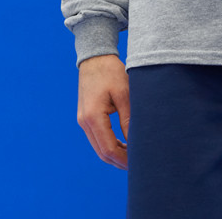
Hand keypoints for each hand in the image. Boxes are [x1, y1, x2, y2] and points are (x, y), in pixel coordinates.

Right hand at [77, 54, 129, 168]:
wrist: (95, 58)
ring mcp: (83, 120)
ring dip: (114, 153)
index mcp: (93, 116)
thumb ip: (128, 118)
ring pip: (98, 147)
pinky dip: (109, 144)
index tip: (138, 162)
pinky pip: (97, 137)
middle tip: (138, 163)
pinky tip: (123, 144)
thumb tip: (136, 141)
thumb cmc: (111, 72)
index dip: (123, 159)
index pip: (108, 148)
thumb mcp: (124, 93)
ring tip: (133, 155)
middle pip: (102, 152)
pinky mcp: (85, 117)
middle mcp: (84, 122)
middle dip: (119, 160)